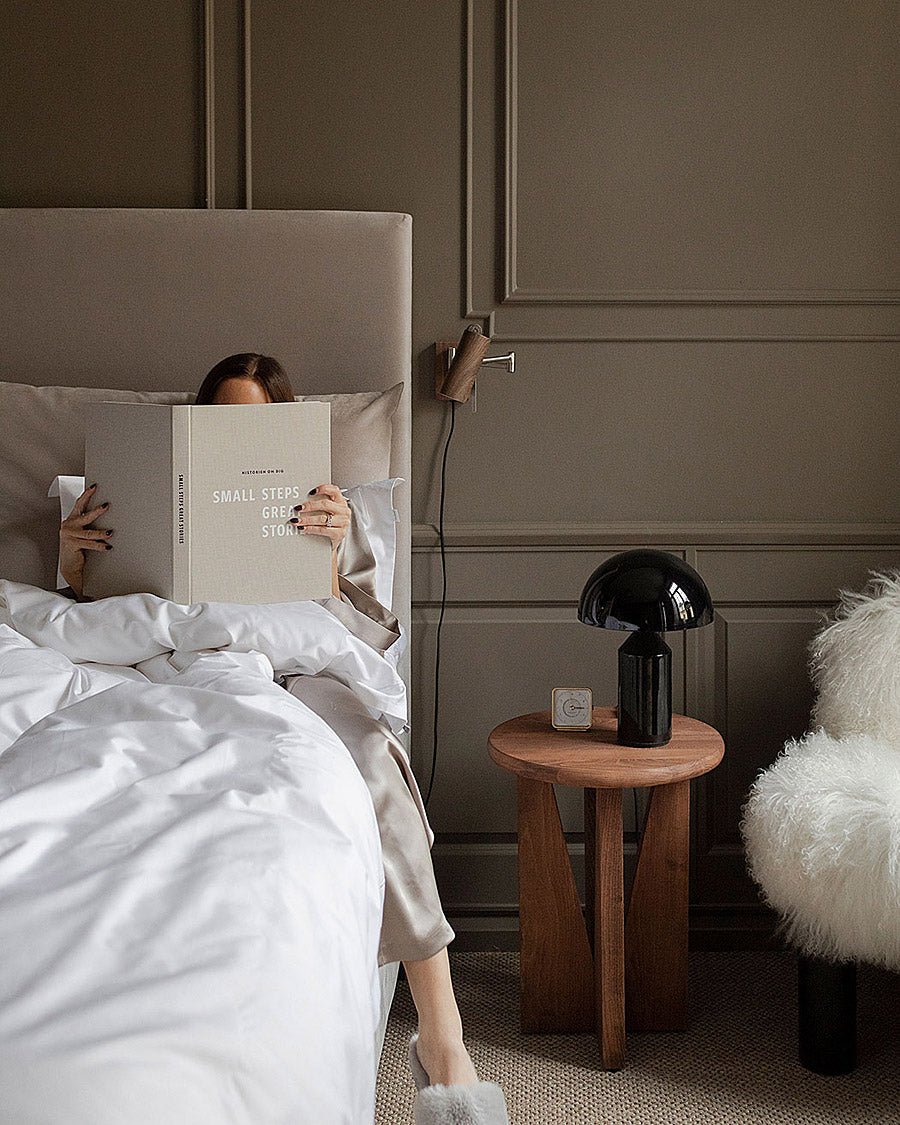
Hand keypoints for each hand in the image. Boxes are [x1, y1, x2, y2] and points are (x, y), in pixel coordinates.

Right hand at [59, 483, 112, 597]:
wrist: (69, 565)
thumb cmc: (77, 548)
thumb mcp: (82, 533)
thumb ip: (89, 524)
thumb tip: (105, 513)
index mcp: (71, 521)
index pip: (80, 504)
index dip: (87, 495)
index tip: (94, 487)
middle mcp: (69, 526)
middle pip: (85, 516)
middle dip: (97, 511)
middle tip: (106, 505)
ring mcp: (69, 536)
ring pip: (89, 533)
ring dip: (101, 533)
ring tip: (110, 532)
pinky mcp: (72, 545)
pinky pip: (90, 544)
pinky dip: (100, 546)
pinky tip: (108, 546)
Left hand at [291, 484, 350, 552]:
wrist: (334, 540)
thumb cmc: (329, 523)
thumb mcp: (328, 511)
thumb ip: (319, 504)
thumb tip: (301, 502)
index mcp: (340, 501)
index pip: (334, 490)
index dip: (323, 489)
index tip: (310, 492)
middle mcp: (343, 511)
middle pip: (325, 504)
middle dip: (309, 506)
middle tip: (298, 508)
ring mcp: (343, 522)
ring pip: (322, 518)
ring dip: (307, 519)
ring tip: (296, 520)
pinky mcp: (339, 533)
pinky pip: (322, 530)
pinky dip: (311, 529)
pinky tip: (303, 528)